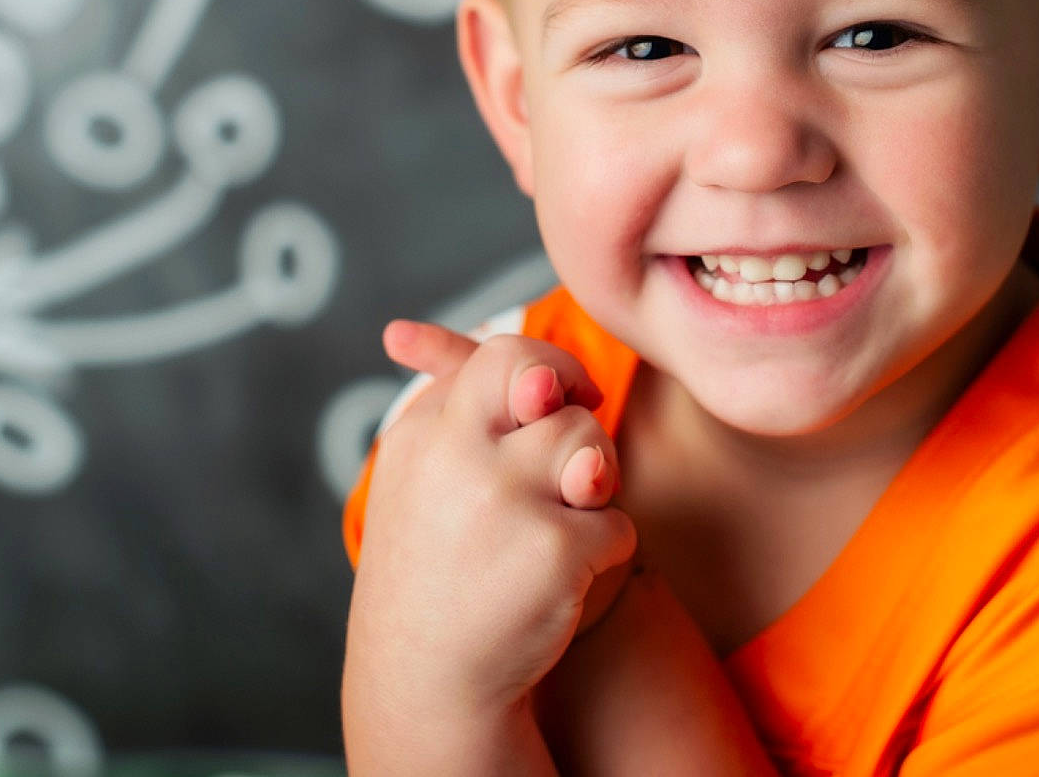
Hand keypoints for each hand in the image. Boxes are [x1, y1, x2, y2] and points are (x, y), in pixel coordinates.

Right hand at [380, 321, 637, 631]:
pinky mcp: (553, 549)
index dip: (551, 370)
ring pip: (595, 452)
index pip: (505, 355)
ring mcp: (504, 500)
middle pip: (557, 394)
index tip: (561, 399)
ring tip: (554, 531)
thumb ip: (464, 410)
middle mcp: (456, 456)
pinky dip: (603, 552)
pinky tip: (561, 581)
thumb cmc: (436, 571)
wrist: (426, 683)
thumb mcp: (420, 478)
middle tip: (562, 474)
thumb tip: (492, 360)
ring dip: (594, 491)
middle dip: (576, 426)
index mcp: (423, 433)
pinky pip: (617, 524)